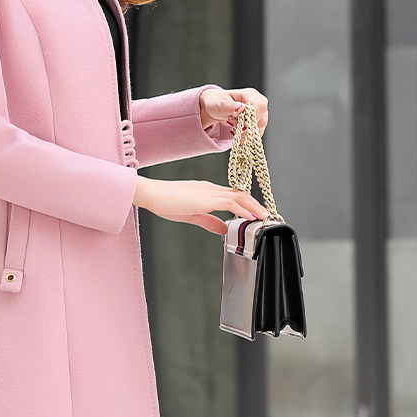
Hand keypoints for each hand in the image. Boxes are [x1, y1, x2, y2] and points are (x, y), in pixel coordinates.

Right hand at [133, 176, 267, 236]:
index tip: (257, 213)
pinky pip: (230, 202)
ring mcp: (209, 191)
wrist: (150, 193)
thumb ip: (209, 221)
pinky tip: (250, 217)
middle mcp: (210, 188)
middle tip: (266, 215)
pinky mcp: (205, 198)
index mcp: (207, 191)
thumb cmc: (164, 202)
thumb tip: (224, 228)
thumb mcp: (191, 215)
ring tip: (263, 217)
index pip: (233, 195)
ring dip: (253, 206)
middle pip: (240, 194)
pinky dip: (242, 209)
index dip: (247, 204)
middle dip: (255, 204)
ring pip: (239, 196)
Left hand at [200, 87, 268, 135]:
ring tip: (233, 128)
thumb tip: (241, 108)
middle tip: (232, 123)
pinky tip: (236, 132)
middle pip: (261, 119)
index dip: (250, 116)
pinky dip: (246, 136)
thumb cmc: (217, 102)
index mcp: (250, 94)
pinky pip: (256, 133)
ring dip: (245, 132)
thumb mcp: (220, 103)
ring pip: (259, 128)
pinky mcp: (256, 122)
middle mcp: (257, 103)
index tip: (237, 119)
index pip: (260, 106)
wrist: (214, 107)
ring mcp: (258, 113)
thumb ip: (231, 106)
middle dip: (246, 126)